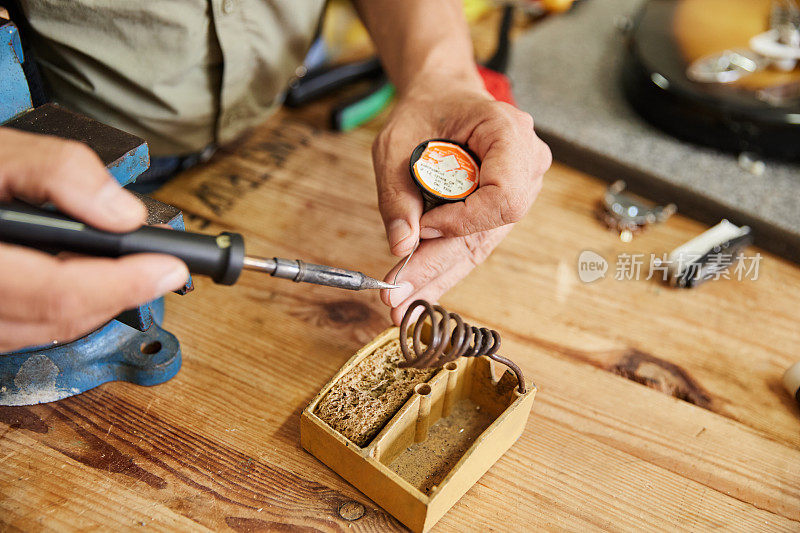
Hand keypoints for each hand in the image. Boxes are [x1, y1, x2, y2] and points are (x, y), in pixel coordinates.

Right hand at [0, 129, 188, 351]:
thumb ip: (58, 172)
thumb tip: (122, 213)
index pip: (60, 293)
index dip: (125, 283)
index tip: (170, 268)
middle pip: (59, 320)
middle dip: (119, 293)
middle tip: (159, 267)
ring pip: (43, 332)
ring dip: (92, 303)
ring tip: (122, 268)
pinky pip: (20, 331)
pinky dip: (58, 309)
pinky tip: (74, 278)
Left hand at [372, 85, 550, 323]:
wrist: (444, 96)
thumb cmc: (424, 110)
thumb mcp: (396, 144)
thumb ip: (397, 194)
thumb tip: (401, 245)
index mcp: (508, 132)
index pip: (502, 195)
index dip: (462, 220)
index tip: (422, 229)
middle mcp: (527, 162)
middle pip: (489, 229)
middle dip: (439, 265)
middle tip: (398, 298)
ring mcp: (521, 187)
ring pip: (481, 243)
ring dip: (439, 275)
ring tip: (402, 305)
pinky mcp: (503, 207)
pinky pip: (475, 242)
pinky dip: (444, 266)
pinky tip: (420, 291)